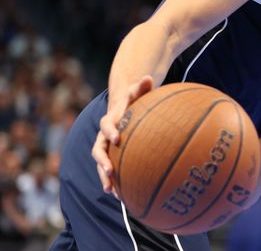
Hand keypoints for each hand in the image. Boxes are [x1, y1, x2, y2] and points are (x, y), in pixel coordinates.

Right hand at [92, 76, 153, 194]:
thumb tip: (149, 77)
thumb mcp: (138, 92)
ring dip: (104, 177)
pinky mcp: (111, 156)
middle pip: (98, 149)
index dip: (110, 131)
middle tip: (109, 171)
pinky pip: (110, 170)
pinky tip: (123, 196)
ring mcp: (106, 147)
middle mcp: (104, 135)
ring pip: (101, 163)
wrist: (123, 106)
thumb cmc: (134, 100)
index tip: (116, 138)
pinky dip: (114, 182)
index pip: (107, 124)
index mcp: (111, 119)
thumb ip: (142, 86)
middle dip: (102, 161)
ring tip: (111, 191)